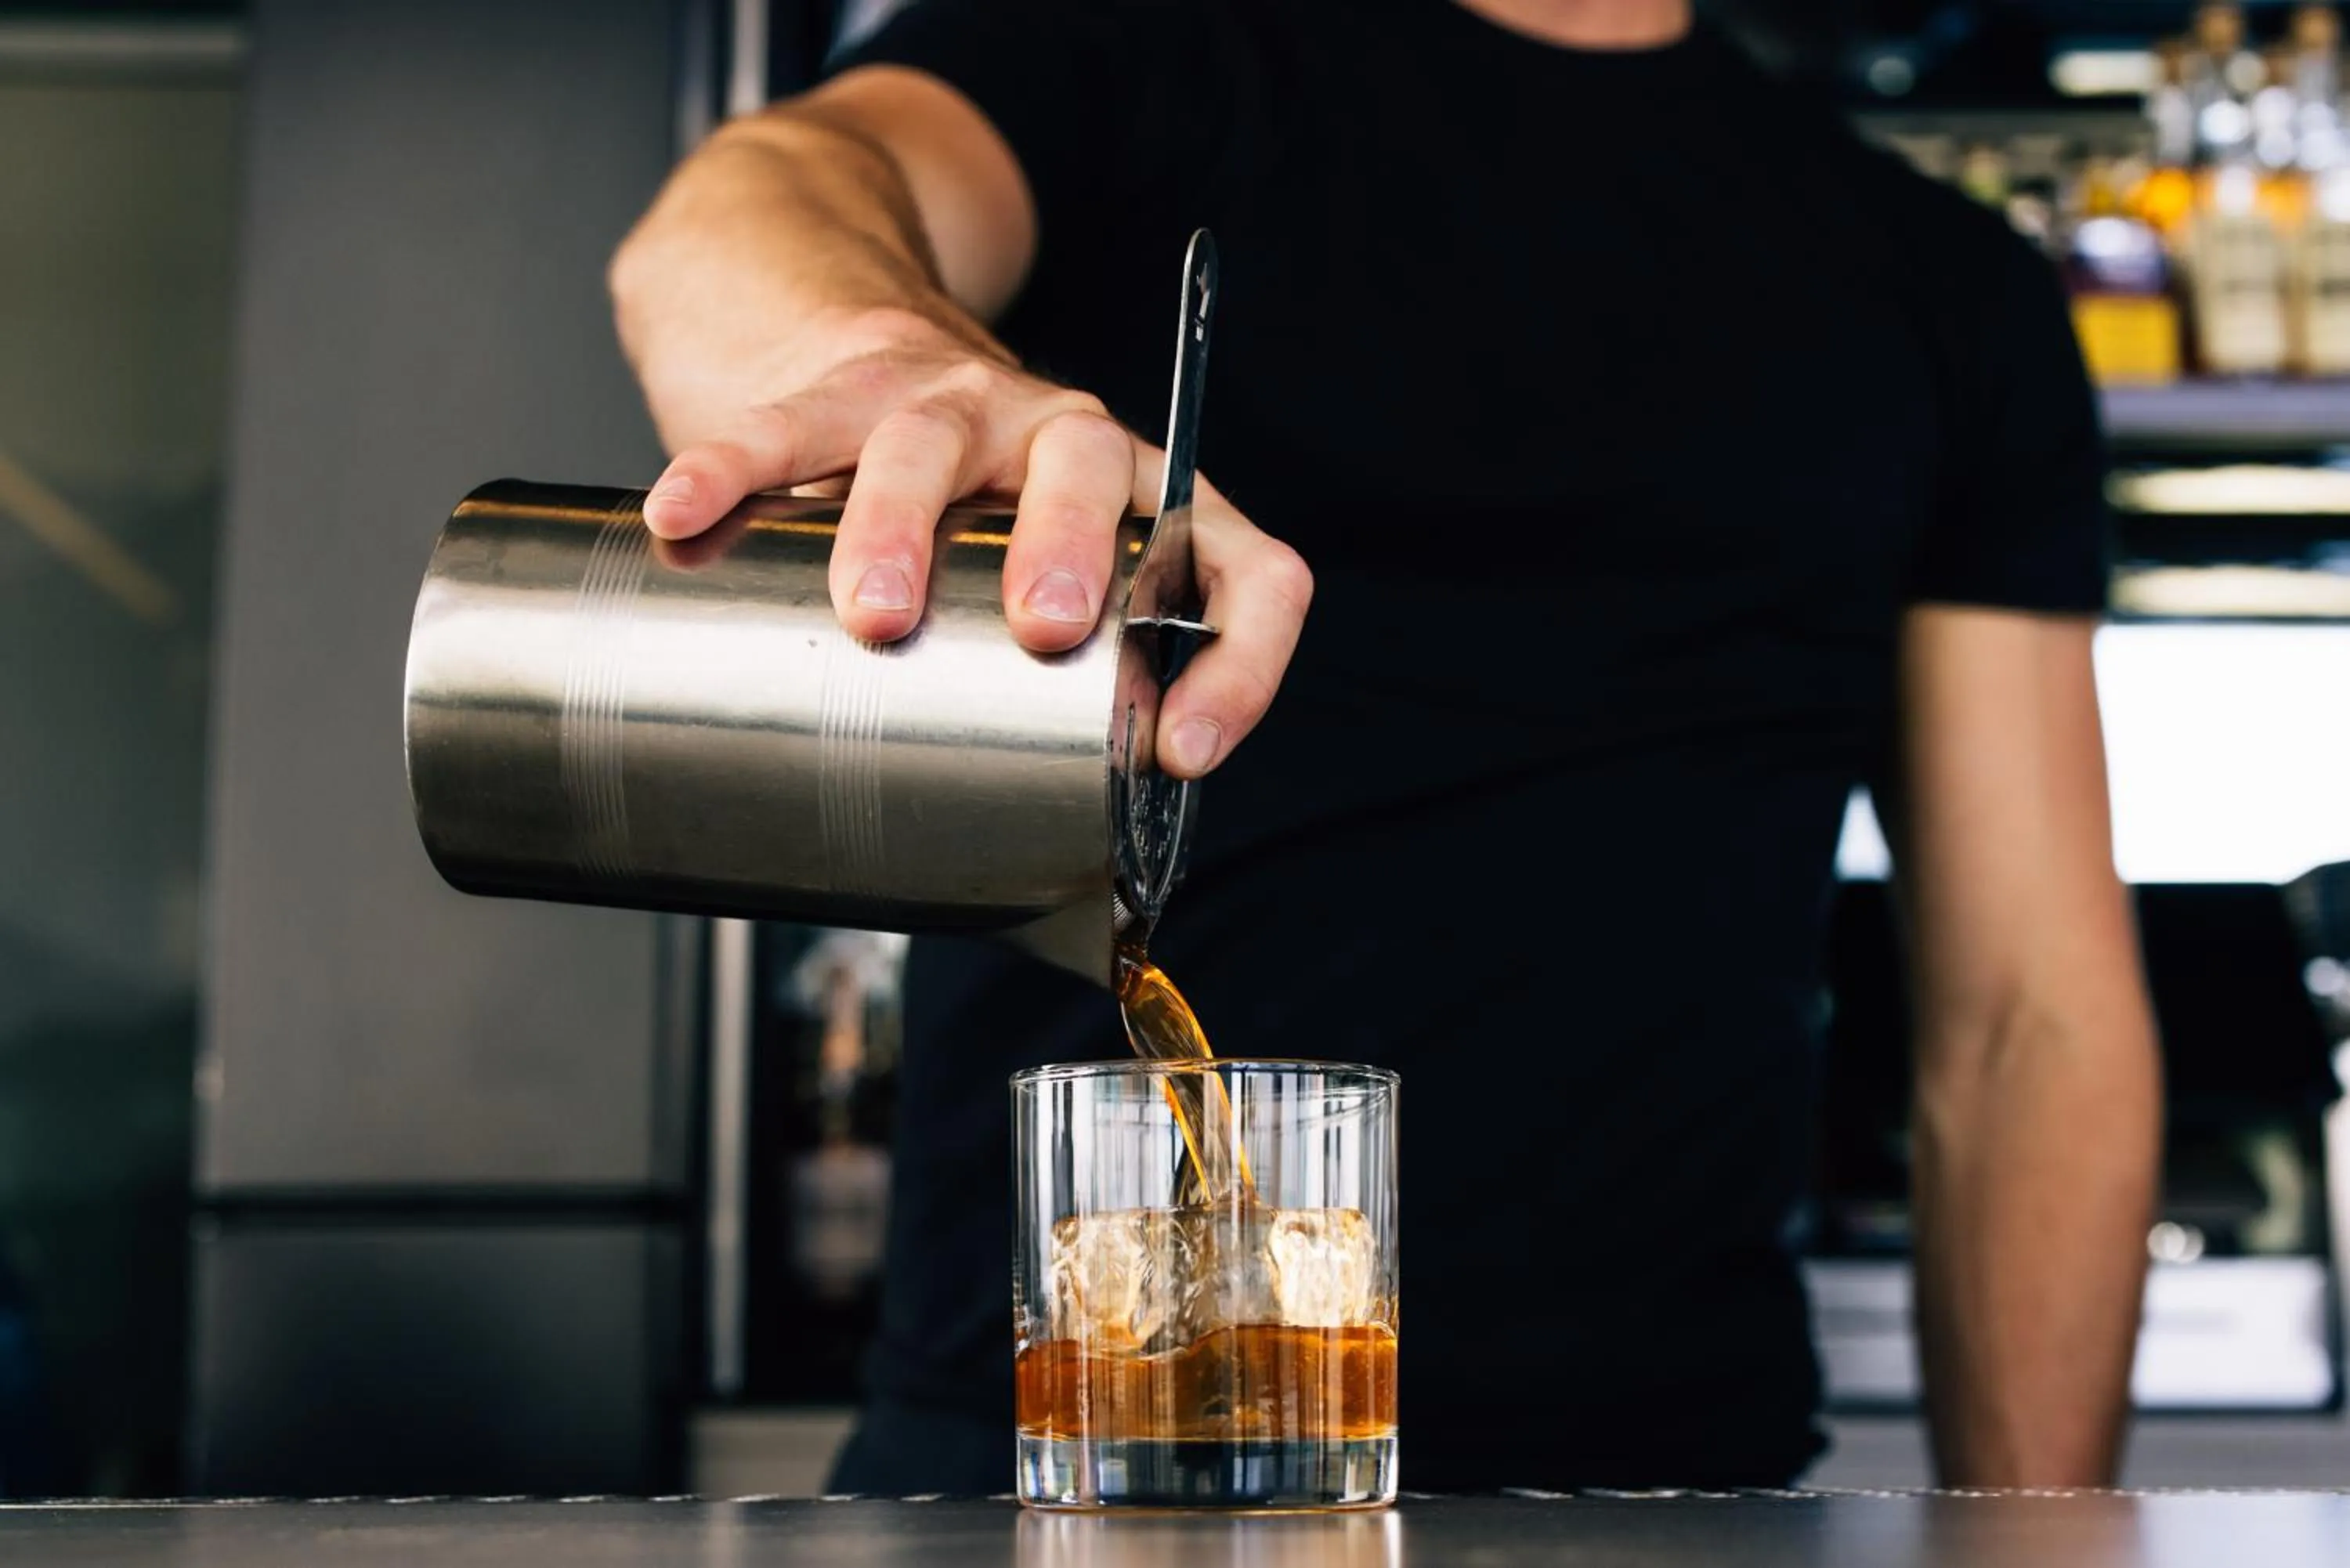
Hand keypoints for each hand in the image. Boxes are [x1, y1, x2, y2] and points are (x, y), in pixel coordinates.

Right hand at [640, 307, 1310, 778]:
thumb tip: (1037, 882)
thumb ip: (1064, 703)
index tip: (1179, 751)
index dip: (1240, 661)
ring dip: (903, 525)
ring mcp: (955, 407)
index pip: (1246, 566)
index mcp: (1146, 505)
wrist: (873, 350)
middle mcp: (1065, 440)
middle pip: (1083, 467)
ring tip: (874, 612)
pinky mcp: (841, 389)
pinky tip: (683, 514)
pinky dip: (731, 469)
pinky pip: (783, 424)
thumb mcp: (1060, 592)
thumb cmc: (987, 518)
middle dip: (1068, 549)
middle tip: (1044, 630)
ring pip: (930, 444)